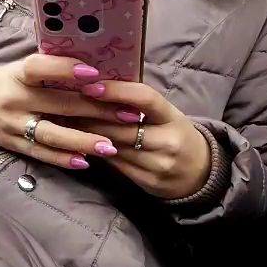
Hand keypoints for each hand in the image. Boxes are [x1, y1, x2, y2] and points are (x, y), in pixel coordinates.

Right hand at [0, 55, 125, 169]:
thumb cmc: (7, 81)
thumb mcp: (22, 68)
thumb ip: (52, 68)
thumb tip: (97, 68)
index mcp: (18, 74)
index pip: (40, 68)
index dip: (65, 69)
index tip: (94, 74)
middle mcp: (15, 99)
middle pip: (58, 105)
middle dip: (96, 110)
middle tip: (128, 115)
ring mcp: (13, 124)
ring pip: (51, 134)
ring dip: (82, 141)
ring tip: (111, 146)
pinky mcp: (12, 144)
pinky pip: (40, 153)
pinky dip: (62, 158)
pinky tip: (85, 162)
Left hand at [64, 80, 211, 198]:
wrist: (200, 174)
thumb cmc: (175, 135)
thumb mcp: (165, 115)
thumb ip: (138, 104)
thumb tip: (98, 84)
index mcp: (172, 117)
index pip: (145, 99)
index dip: (117, 91)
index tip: (91, 86)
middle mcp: (168, 141)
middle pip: (122, 127)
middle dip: (91, 115)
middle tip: (65, 103)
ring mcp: (158, 164)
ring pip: (114, 147)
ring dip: (88, 134)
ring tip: (66, 122)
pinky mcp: (147, 182)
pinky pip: (115, 165)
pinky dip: (96, 151)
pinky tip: (80, 143)